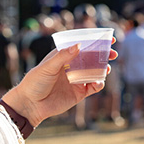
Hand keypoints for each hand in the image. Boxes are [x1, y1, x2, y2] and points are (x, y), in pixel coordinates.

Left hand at [1, 42, 117, 126]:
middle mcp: (71, 67)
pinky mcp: (78, 93)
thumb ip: (63, 56)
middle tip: (114, 53)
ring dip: (103, 69)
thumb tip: (79, 45)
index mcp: (64, 57)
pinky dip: (98, 84)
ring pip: (95, 72)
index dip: (95, 42)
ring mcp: (76, 80)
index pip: (82, 46)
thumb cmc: (34, 83)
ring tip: (107, 68)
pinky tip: (98, 82)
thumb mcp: (48, 67)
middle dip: (104, 55)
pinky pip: (92, 87)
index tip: (108, 38)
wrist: (30, 106)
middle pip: (92, 58)